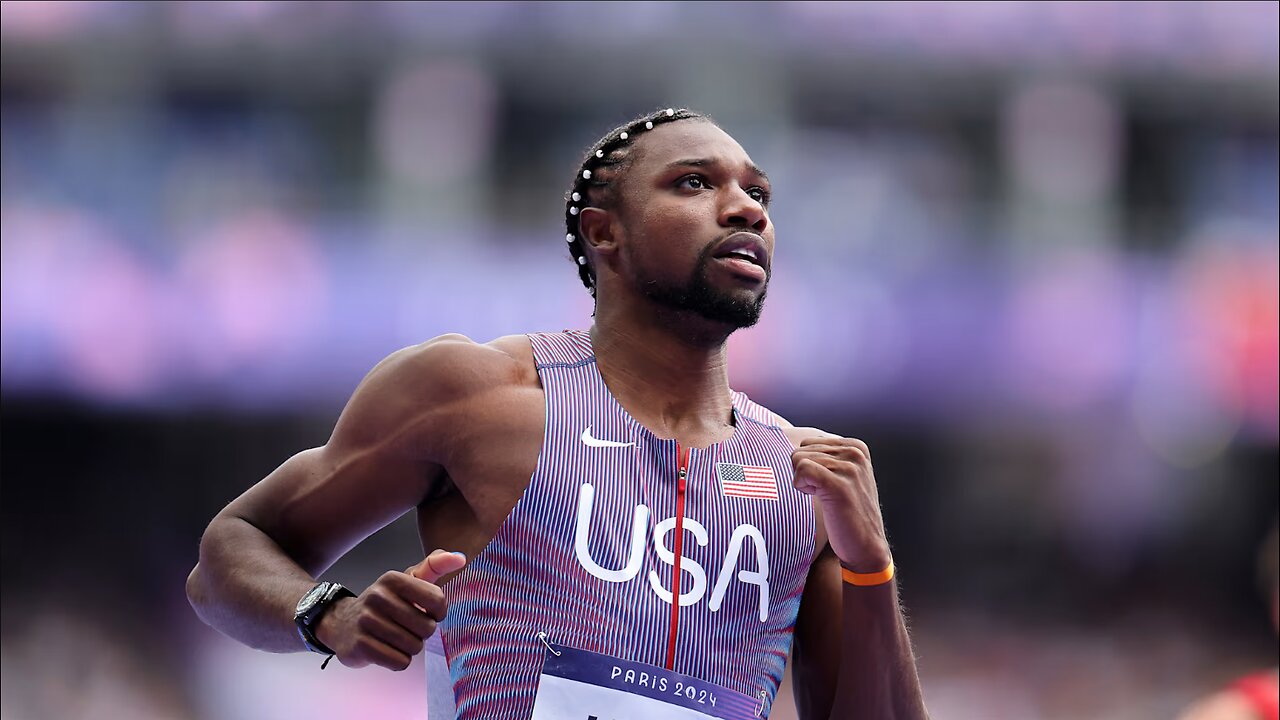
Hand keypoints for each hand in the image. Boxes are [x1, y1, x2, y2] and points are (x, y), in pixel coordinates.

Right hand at [315, 548, 466, 669]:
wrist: (342, 624)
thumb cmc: (386, 603)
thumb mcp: (408, 580)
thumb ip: (435, 566)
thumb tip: (461, 558)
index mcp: (392, 579)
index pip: (437, 600)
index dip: (438, 612)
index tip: (428, 612)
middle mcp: (377, 597)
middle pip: (427, 627)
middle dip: (422, 632)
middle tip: (408, 627)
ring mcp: (366, 621)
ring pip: (414, 646)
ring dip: (410, 647)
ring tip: (396, 637)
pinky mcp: (360, 646)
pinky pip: (399, 662)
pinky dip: (398, 661)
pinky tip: (387, 650)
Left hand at [791, 436, 891, 572]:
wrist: (865, 544)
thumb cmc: (847, 511)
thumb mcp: (843, 475)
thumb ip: (826, 456)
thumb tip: (790, 439)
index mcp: (856, 446)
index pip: (808, 442)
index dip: (807, 466)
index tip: (825, 484)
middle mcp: (855, 452)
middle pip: (801, 449)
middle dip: (804, 473)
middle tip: (824, 493)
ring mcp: (849, 467)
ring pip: (798, 459)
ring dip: (804, 482)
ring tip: (825, 498)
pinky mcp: (839, 485)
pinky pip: (802, 469)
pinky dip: (801, 485)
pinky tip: (815, 497)